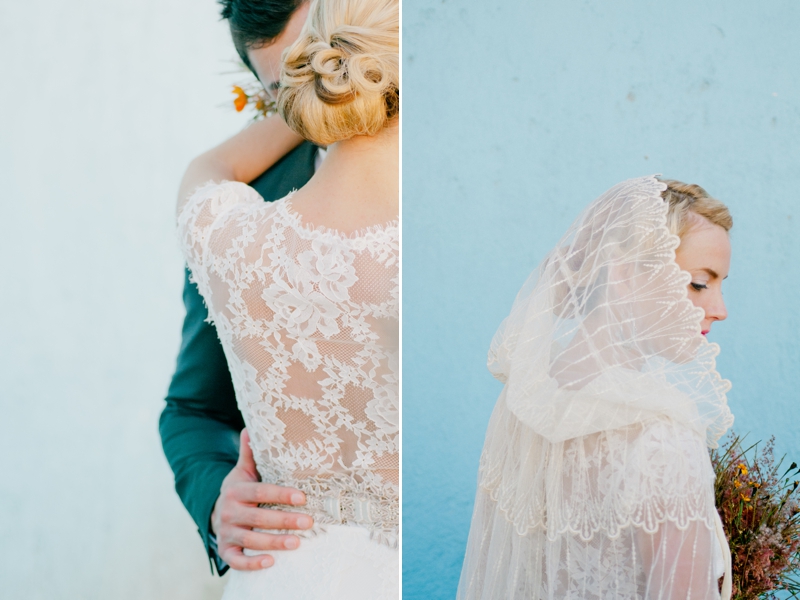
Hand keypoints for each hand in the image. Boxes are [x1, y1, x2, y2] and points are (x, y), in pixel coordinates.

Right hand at [211, 429, 312, 569]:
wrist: (216, 513)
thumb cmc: (240, 491)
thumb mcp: (242, 473)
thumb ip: (249, 455)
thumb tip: (250, 428)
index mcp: (236, 491)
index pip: (261, 492)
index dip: (281, 495)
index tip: (302, 497)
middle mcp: (229, 512)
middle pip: (259, 517)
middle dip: (284, 520)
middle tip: (309, 521)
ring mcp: (227, 533)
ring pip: (250, 539)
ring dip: (274, 542)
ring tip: (297, 543)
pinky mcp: (226, 551)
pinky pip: (237, 560)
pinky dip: (252, 563)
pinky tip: (271, 562)